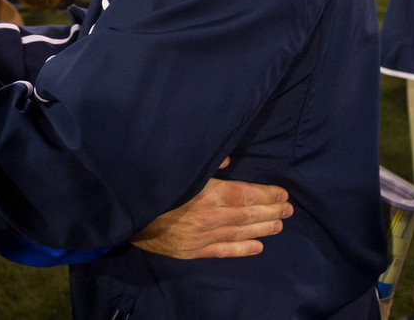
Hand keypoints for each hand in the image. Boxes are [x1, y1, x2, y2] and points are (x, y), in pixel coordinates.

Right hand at [131, 160, 292, 258]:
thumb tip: (229, 161)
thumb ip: (205, 164)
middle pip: (247, 214)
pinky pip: (224, 251)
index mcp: (206, 194)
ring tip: (279, 224)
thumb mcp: (178, 167)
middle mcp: (208, 217)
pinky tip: (258, 246)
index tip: (282, 193)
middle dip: (271, 210)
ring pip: (240, 233)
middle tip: (289, 208)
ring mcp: (201, 237)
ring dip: (263, 228)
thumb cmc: (154, 184)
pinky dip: (243, 248)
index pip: (245, 195)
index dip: (266, 194)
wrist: (125, 212)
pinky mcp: (192, 251)